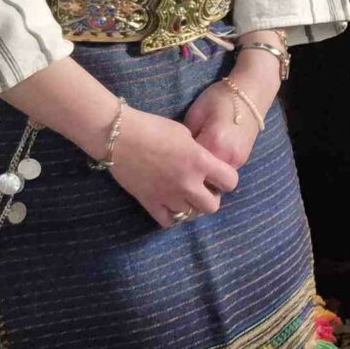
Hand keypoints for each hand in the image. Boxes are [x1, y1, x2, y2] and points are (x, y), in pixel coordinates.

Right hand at [108, 108, 237, 227]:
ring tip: (184, 195)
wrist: (119, 135)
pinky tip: (168, 203)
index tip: (218, 175)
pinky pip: (168, 221)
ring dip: (191, 207)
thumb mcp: (184, 133)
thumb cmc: (152, 126)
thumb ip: (197, 152)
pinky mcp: (149, 203)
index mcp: (200, 161)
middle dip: (211, 197)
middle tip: (202, 188)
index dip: (226, 179)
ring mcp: (168, 196)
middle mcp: (188, 183)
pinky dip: (171, 215)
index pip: (230, 182)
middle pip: (212, 206)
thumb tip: (203, 163)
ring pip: (190, 216)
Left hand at [184, 68, 273, 171]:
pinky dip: (213, 169)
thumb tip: (178, 156)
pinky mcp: (242, 161)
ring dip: (203, 173)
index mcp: (214, 143)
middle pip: (203, 177)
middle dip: (190, 174)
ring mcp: (238, 161)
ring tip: (191, 162)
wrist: (251, 93)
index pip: (189, 165)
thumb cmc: (220, 98)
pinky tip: (206, 159)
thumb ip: (186, 138)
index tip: (168, 160)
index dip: (176, 164)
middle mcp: (228, 157)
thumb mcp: (196, 113)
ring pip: (214, 177)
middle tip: (178, 165)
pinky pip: (222, 171)